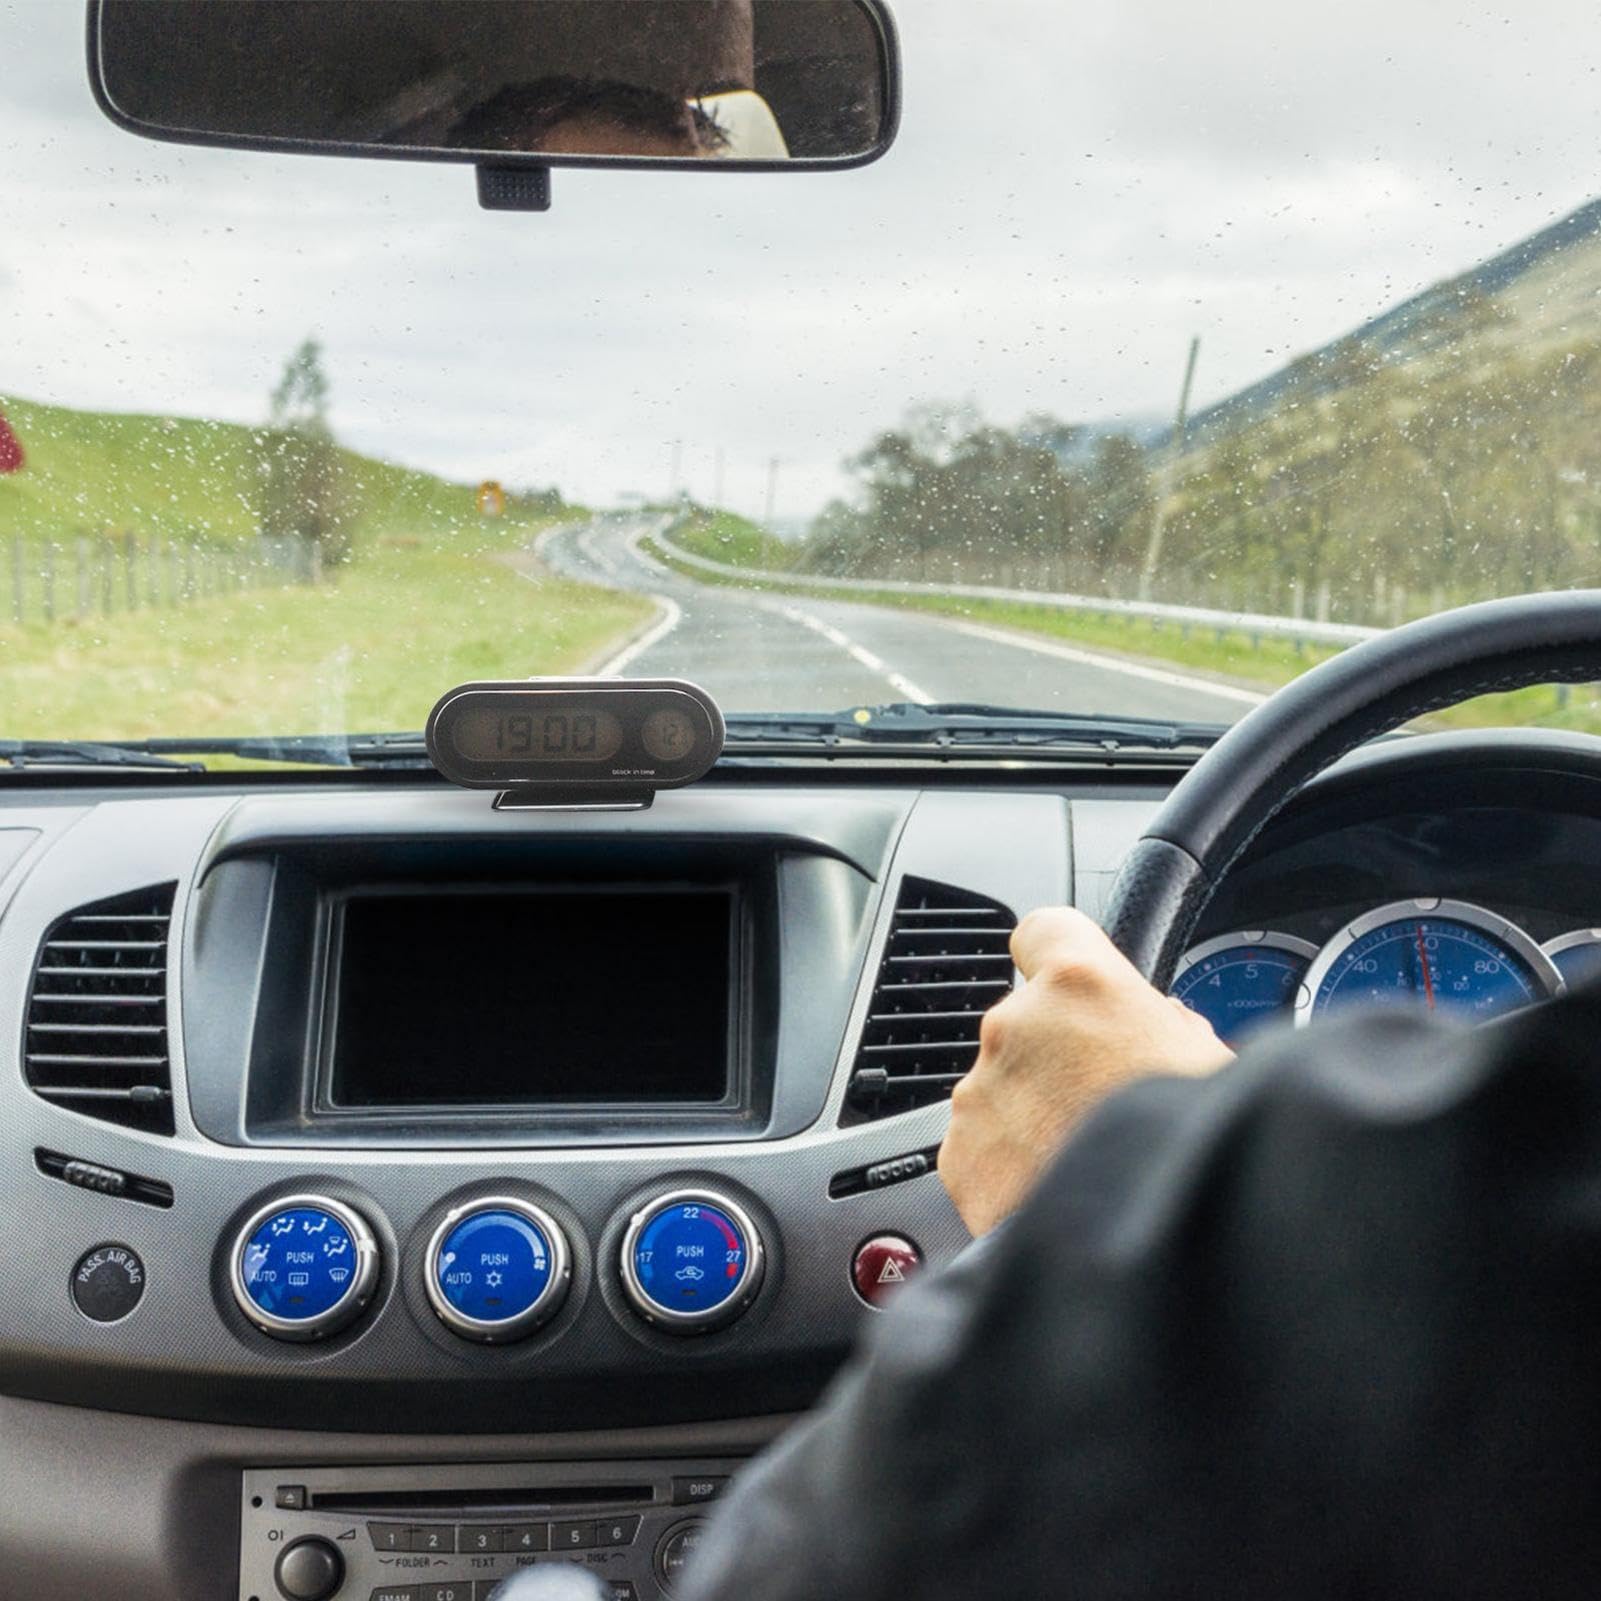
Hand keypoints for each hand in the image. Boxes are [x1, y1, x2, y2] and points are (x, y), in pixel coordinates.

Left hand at [939, 907, 1233, 1235]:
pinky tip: (1055, 1192)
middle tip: (1106, 1103)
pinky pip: (981, 1144)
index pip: (1045, 929)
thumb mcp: (1213, 1065)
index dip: (1059, 956)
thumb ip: (1168, 1025)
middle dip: (1057, 1055)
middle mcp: (1015, 1024)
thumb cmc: (1195, 1155)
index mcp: (1081, 983)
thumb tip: (1159, 1022)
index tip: (1071, 981)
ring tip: (1084, 1159)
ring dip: (1032, 1113)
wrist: (1149, 1252)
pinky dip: (1008, 1165)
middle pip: (1028, 1021)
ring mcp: (979, 1090)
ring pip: (1002, 1086)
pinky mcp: (958, 1153)